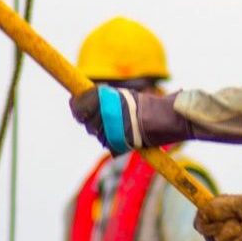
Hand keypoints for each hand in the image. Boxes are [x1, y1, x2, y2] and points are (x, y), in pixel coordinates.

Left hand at [70, 86, 187, 155]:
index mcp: (105, 98)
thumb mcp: (122, 95)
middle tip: (103, 116)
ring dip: (104, 131)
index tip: (75, 104)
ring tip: (120, 125)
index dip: (76, 106)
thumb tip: (76, 102)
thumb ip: (101, 99)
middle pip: (86, 122)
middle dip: (91, 119)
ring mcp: (110, 130)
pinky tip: (125, 135)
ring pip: (97, 134)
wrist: (166, 118)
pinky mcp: (116, 144)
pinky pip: (108, 144)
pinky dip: (114, 141)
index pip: (78, 104)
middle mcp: (105, 113)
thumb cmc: (146, 105)